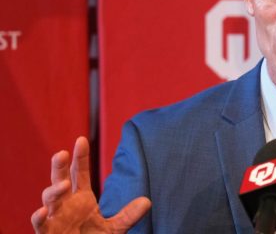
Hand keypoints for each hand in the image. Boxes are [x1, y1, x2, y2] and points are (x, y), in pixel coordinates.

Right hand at [31, 137, 151, 232]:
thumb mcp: (115, 228)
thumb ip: (128, 215)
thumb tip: (147, 201)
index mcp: (81, 198)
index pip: (80, 173)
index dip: (80, 157)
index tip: (81, 140)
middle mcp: (66, 204)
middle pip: (60, 180)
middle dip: (59, 167)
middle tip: (62, 153)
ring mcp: (55, 218)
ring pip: (50, 200)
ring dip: (54, 191)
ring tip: (64, 185)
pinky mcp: (48, 233)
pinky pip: (40, 225)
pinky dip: (39, 218)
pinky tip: (43, 211)